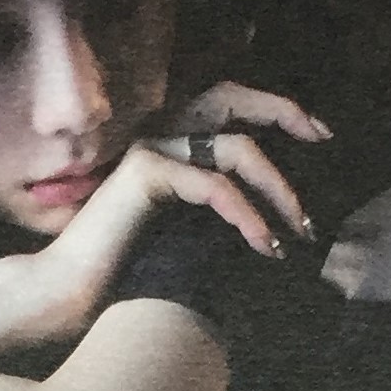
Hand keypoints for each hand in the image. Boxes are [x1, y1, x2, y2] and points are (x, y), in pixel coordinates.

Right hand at [27, 85, 330, 341]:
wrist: (68, 292)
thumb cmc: (123, 272)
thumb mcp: (185, 232)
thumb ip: (218, 208)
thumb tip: (278, 210)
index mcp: (167, 142)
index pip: (222, 102)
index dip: (271, 106)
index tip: (315, 132)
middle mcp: (156, 133)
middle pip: (230, 98)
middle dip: (282, 111)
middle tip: (322, 136)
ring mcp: (149, 147)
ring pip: (235, 149)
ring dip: (277, 188)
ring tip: (298, 230)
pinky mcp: (144, 171)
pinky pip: (215, 185)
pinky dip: (247, 215)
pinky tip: (263, 245)